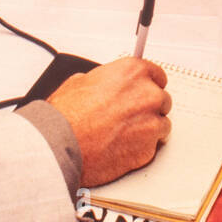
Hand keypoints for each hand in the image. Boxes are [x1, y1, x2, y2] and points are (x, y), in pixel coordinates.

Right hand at [47, 57, 171, 186]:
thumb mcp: (79, 82)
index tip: (145, 91)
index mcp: (133, 73)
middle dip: (148, 108)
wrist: (59, 144)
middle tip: (129, 117)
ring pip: (161, 124)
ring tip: (124, 134)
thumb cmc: (65, 115)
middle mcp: (147, 95)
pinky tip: (122, 148)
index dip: (149, 85)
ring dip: (147, 129)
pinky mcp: (148, 149)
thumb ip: (103, 81)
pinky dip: (141, 148)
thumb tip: (104, 85)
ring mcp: (151, 123)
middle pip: (162, 100)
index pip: (157, 75)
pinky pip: (153, 147)